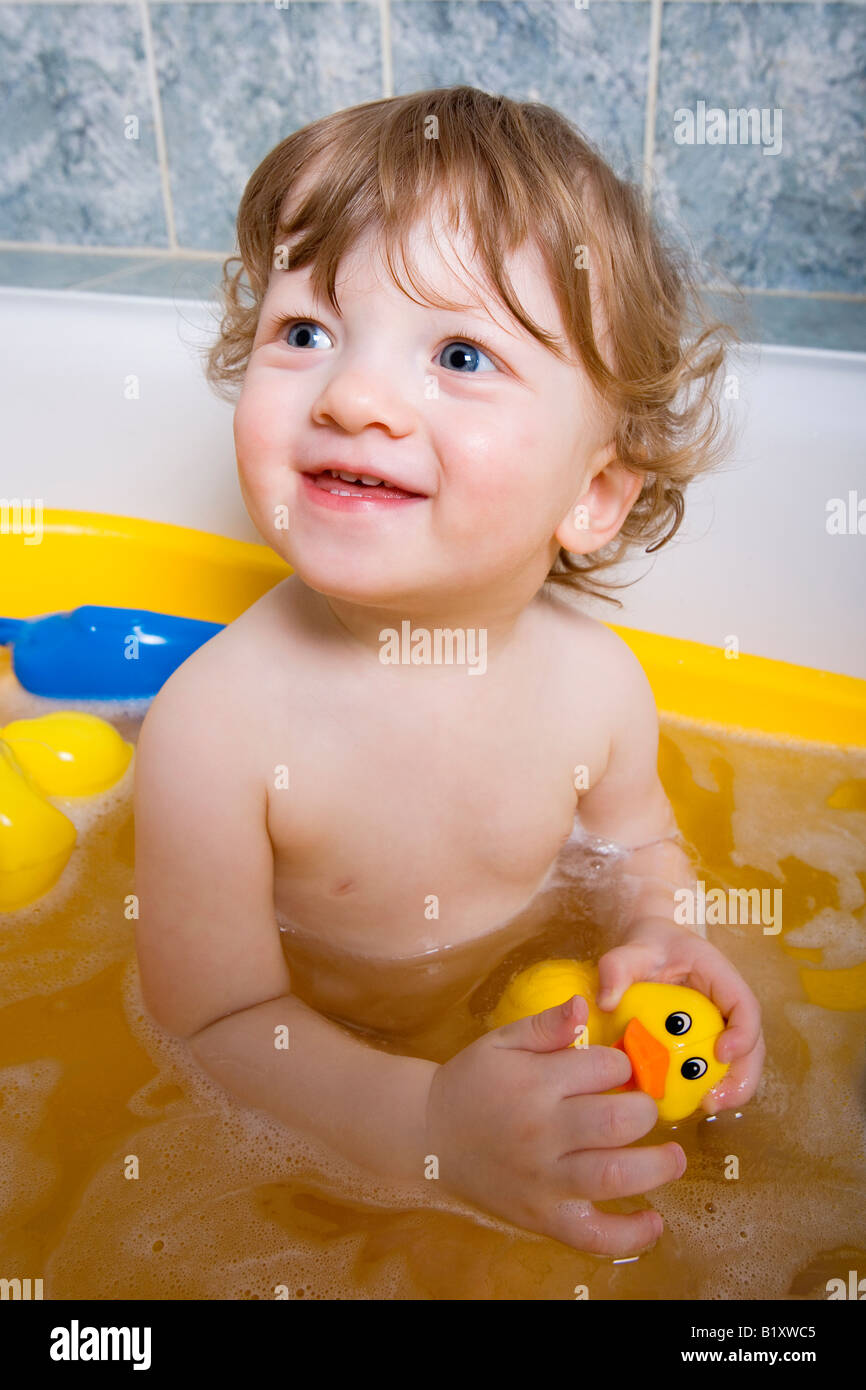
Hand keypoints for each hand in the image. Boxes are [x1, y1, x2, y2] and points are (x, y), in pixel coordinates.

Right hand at [424, 993, 685, 1255]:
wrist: (427, 1135)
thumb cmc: (471, 1083)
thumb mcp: (500, 1042)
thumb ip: (545, 1025)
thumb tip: (585, 1006)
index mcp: (535, 1084)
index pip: (603, 1067)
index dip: (622, 1063)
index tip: (620, 1068)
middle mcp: (543, 1132)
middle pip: (616, 1122)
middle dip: (645, 1110)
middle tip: (646, 1107)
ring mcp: (543, 1180)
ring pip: (613, 1177)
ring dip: (656, 1168)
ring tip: (674, 1158)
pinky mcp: (542, 1217)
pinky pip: (591, 1235)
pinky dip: (628, 1235)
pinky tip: (653, 1223)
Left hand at [596, 917, 764, 1112]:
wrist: (650, 949)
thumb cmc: (647, 947)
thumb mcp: (630, 950)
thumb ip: (616, 968)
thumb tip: (606, 1002)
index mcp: (721, 976)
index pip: (745, 1005)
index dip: (743, 1033)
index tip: (721, 1054)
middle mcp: (728, 1004)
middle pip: (752, 1044)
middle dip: (741, 1078)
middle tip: (715, 1101)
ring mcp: (722, 1024)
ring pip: (740, 1062)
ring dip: (729, 1089)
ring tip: (705, 1108)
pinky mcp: (707, 1040)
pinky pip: (715, 1066)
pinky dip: (707, 1086)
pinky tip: (687, 1103)